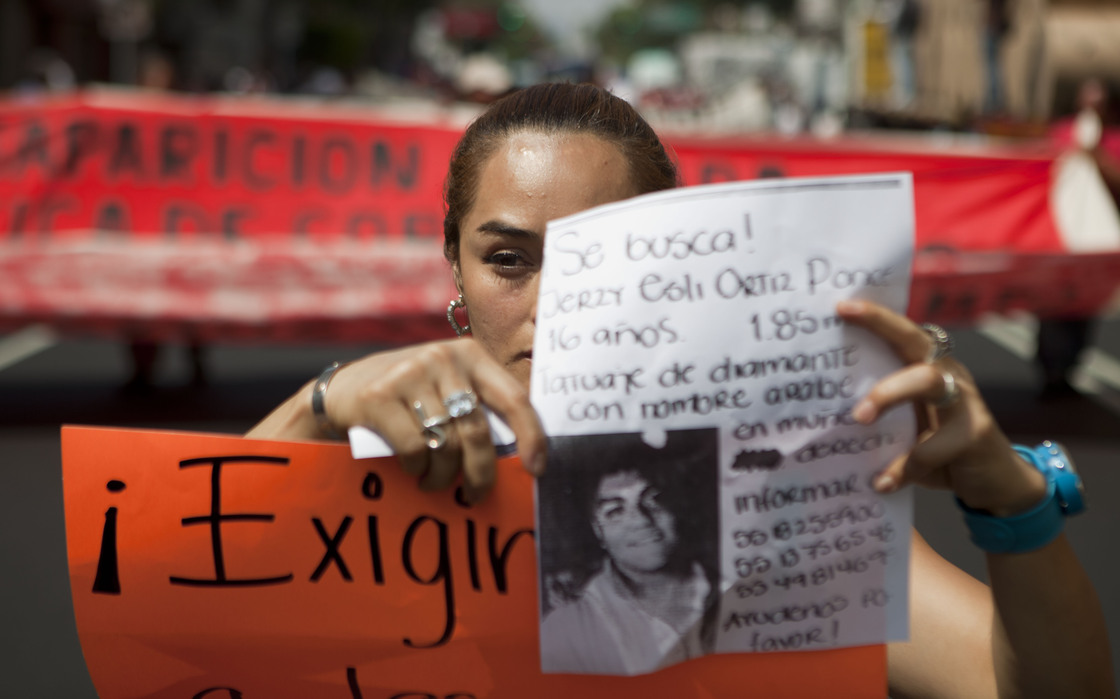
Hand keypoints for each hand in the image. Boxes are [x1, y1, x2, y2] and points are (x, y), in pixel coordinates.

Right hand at [318, 339, 545, 502]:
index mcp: (470, 355)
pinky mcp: (379, 397)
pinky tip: (413, 470)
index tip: (537, 468)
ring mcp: (409, 374)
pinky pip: (414, 448)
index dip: (532, 436)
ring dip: (443, 476)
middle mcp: (442, 358)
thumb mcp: (446, 389)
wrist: (343, 389)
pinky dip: (418, 469)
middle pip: (477, 430)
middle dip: (481, 472)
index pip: (513, 398)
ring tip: (435, 483)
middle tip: (474, 495)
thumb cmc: (409, 398)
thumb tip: (519, 456)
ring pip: (446, 444)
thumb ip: (477, 409)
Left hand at [836, 300, 1047, 516]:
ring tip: (860, 419)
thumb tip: (822, 415)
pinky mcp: (976, 434)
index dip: (875, 317)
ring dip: (888, 395)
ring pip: (928, 381)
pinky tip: (882, 483)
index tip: (842, 306)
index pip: (902, 333)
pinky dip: (902, 468)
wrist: (997, 484)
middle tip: (847, 381)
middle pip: (917, 345)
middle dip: (881, 337)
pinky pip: (931, 447)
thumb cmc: (942, 451)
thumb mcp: (908, 429)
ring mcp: (966, 402)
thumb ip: (880, 415)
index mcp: (930, 368)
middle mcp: (950, 376)